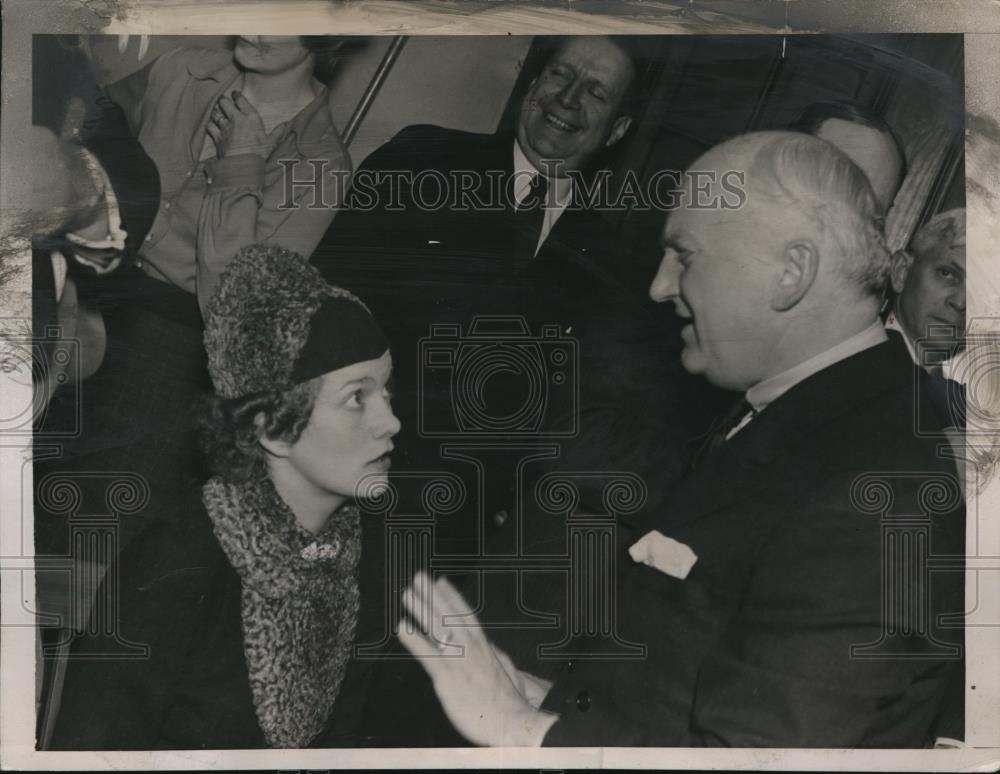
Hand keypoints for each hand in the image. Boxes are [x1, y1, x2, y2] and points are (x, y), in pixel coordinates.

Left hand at [206, 91, 271, 159]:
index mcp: (250, 117)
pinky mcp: (217, 137)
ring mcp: (224, 127)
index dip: (236, 95)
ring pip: (215, 112)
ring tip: (216, 110)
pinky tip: (210, 123)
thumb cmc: (258, 154)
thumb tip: (285, 125)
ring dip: (215, 111)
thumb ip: (277, 132)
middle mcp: (236, 119)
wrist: (242, 165)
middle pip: (224, 102)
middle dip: (223, 100)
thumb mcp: (271, 143)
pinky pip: (210, 126)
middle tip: (224, 100)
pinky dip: (209, 124)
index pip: (240, 100)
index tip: (235, 94)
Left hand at [398, 571, 558, 745]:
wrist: (513, 722)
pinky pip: (427, 654)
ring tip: (408, 594)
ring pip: (438, 627)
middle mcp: (471, 648)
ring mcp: (458, 660)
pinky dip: (414, 639)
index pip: (466, 614)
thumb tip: (488, 645)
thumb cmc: (509, 703)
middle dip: (433, 595)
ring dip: (421, 609)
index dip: (452, 597)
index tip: (441, 582)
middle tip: (419, 578)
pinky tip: (403, 628)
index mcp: (484, 646)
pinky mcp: (448, 677)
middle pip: (449, 614)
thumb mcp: (506, 670)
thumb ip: (494, 655)